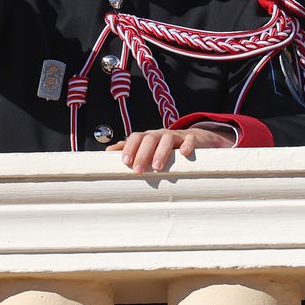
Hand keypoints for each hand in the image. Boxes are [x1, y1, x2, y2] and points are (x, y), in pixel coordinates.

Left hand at [109, 125, 234, 172]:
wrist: (195, 138)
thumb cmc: (166, 146)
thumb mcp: (149, 146)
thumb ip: (130, 148)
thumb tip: (108, 151)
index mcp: (149, 137)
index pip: (136, 137)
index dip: (130, 147)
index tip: (125, 162)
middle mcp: (161, 134)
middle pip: (150, 138)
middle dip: (142, 154)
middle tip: (138, 170)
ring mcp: (177, 136)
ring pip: (167, 139)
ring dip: (161, 152)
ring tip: (157, 167)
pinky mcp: (193, 139)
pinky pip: (190, 139)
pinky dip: (187, 145)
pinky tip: (184, 154)